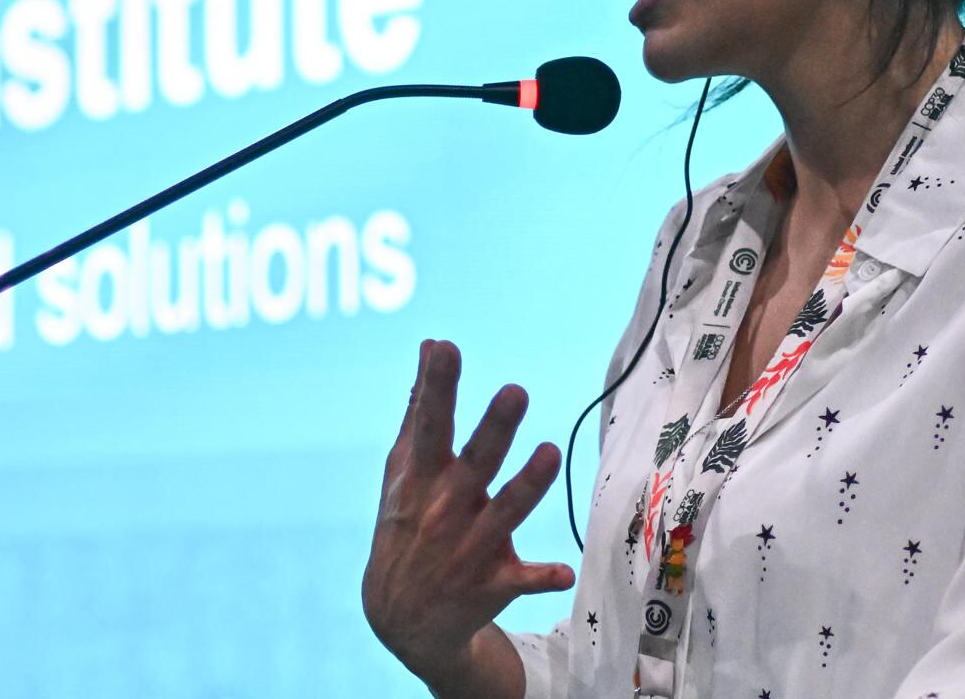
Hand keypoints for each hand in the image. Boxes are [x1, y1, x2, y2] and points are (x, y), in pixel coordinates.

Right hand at [362, 339, 575, 685]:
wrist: (401, 618)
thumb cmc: (405, 525)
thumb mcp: (402, 472)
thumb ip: (419, 409)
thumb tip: (431, 346)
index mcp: (421, 478)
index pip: (430, 425)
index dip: (437, 387)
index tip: (446, 348)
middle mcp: (444, 509)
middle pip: (474, 463)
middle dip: (494, 429)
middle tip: (516, 391)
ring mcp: (468, 548)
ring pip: (505, 514)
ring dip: (527, 486)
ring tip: (550, 452)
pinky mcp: (492, 583)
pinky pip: (521, 579)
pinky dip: (541, 578)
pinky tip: (563, 572)